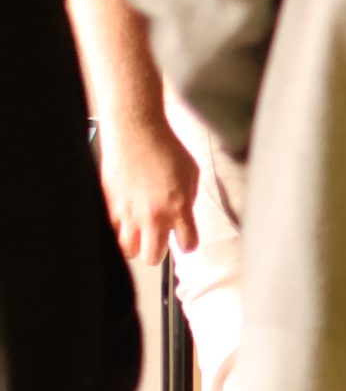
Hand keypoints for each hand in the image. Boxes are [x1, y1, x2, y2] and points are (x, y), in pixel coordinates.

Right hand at [99, 113, 198, 263]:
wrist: (136, 133)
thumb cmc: (165, 148)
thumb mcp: (191, 174)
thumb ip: (189, 199)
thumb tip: (185, 214)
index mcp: (178, 207)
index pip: (187, 244)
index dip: (188, 244)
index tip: (186, 241)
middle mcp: (152, 215)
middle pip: (152, 256)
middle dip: (158, 253)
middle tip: (160, 243)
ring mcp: (128, 213)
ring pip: (128, 250)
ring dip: (136, 245)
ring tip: (141, 235)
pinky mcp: (110, 206)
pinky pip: (112, 231)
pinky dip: (120, 230)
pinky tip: (127, 221)